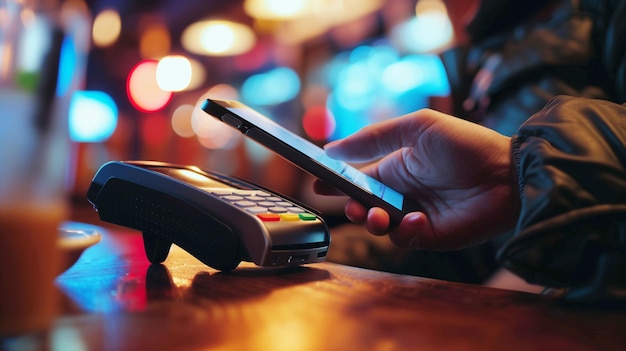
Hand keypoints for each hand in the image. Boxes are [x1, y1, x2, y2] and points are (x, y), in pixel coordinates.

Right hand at [314, 108, 520, 249]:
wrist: (507, 173)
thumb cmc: (464, 145)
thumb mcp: (417, 128)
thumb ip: (373, 138)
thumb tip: (332, 148)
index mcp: (395, 168)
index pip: (357, 178)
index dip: (336, 183)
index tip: (317, 184)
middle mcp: (402, 194)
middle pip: (363, 205)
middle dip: (350, 207)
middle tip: (350, 205)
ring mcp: (415, 216)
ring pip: (379, 226)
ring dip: (372, 222)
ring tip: (377, 216)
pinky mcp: (431, 236)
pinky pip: (405, 240)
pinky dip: (404, 232)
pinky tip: (416, 219)